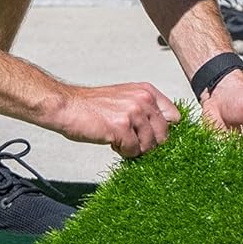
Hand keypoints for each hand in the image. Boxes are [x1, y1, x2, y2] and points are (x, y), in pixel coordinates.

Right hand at [53, 82, 181, 158]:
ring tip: (119, 140)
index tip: (154, 138)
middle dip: (149, 144)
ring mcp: (133, 113)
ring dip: (134, 149)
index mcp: (147, 91)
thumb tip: (160, 133)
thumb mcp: (125, 99)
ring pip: (149, 146)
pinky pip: (134, 151)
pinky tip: (112, 142)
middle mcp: (143, 99)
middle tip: (132, 142)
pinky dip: (123, 152)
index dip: (165, 131)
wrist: (67, 107)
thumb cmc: (92, 106)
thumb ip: (144, 110)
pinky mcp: (122, 127)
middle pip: (164, 135)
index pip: (174, 117)